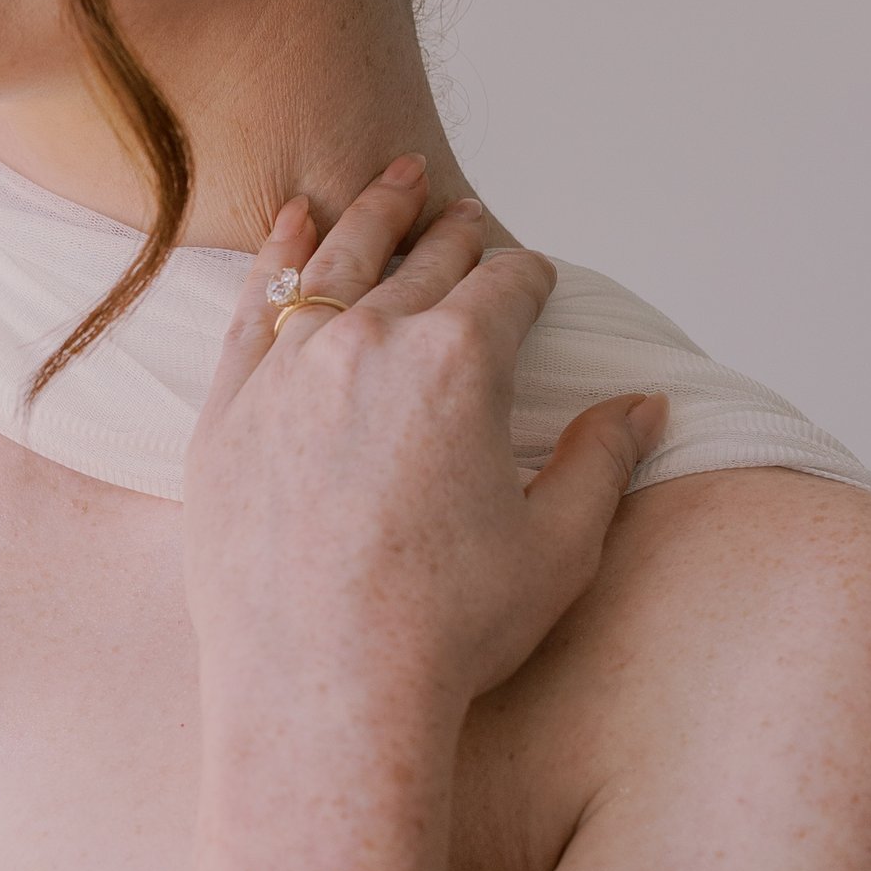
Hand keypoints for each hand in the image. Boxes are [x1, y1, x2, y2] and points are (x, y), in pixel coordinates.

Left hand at [183, 158, 667, 721]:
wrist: (322, 690)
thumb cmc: (447, 629)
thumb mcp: (556, 547)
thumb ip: (600, 461)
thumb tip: (643, 405)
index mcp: (464, 361)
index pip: (508, 285)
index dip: (530, 275)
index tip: (535, 276)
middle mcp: (372, 342)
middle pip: (425, 261)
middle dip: (456, 234)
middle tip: (465, 213)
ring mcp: (289, 369)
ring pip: (337, 261)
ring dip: (372, 213)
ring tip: (392, 180)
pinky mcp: (228, 409)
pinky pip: (254, 305)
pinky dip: (280, 253)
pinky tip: (295, 225)